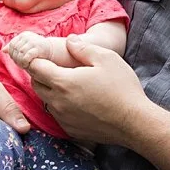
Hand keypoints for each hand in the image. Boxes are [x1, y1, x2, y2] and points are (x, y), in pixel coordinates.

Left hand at [5, 31, 48, 70]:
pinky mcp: (38, 48)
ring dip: (20, 61)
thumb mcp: (25, 47)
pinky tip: (27, 65)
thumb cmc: (36, 49)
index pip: (12, 45)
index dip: (12, 54)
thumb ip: (14, 48)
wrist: (51, 50)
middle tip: (20, 65)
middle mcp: (27, 36)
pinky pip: (27, 56)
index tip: (16, 60)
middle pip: (16, 49)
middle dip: (16, 59)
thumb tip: (3, 50)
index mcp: (23, 35)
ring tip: (23, 66)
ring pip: (20, 53)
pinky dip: (25, 62)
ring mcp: (32, 41)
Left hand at [26, 35, 147, 145]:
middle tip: (54, 67)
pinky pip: (57, 114)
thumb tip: (69, 40)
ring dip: (50, 90)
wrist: (135, 123)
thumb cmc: (122, 89)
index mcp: (63, 82)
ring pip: (45, 100)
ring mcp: (63, 118)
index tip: (42, 55)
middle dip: (40, 74)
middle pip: (36, 84)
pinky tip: (76, 100)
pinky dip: (60, 105)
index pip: (35, 68)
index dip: (36, 59)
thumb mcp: (106, 59)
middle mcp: (58, 102)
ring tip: (67, 83)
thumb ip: (82, 48)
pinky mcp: (70, 129)